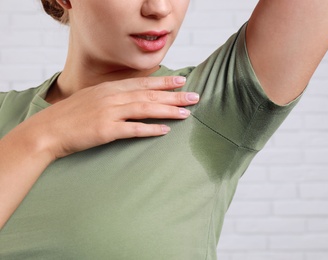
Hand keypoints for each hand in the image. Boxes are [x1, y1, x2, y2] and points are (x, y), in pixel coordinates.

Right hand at [20, 76, 198, 158]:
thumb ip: (112, 96)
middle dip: (174, 96)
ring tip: (186, 113)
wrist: (48, 131)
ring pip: (145, 109)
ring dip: (168, 111)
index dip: (163, 82)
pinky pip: (132, 129)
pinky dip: (150, 129)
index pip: (142, 83)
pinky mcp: (105, 130)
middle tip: (194, 96)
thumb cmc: (70, 116)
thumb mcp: (92, 99)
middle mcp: (112, 97)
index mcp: (109, 88)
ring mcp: (109, 113)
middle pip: (149, 95)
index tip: (181, 81)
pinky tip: (165, 131)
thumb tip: (132, 98)